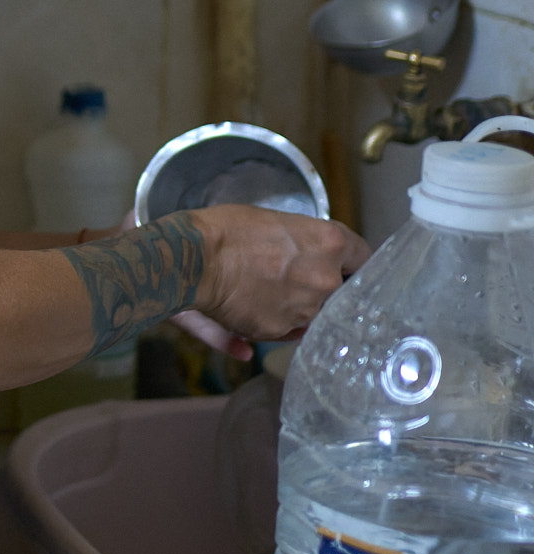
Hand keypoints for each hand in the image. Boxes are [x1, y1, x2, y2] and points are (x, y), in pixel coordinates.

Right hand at [191, 205, 369, 343]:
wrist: (189, 259)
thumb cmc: (225, 229)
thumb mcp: (273, 220)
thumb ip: (306, 242)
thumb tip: (315, 257)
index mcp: (329, 244)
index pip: (364, 256)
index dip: (354, 260)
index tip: (348, 264)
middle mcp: (325, 280)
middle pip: (339, 289)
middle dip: (321, 284)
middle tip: (294, 274)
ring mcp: (304, 311)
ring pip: (313, 312)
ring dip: (299, 305)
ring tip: (266, 290)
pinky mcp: (279, 332)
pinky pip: (287, 330)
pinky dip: (276, 322)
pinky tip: (254, 305)